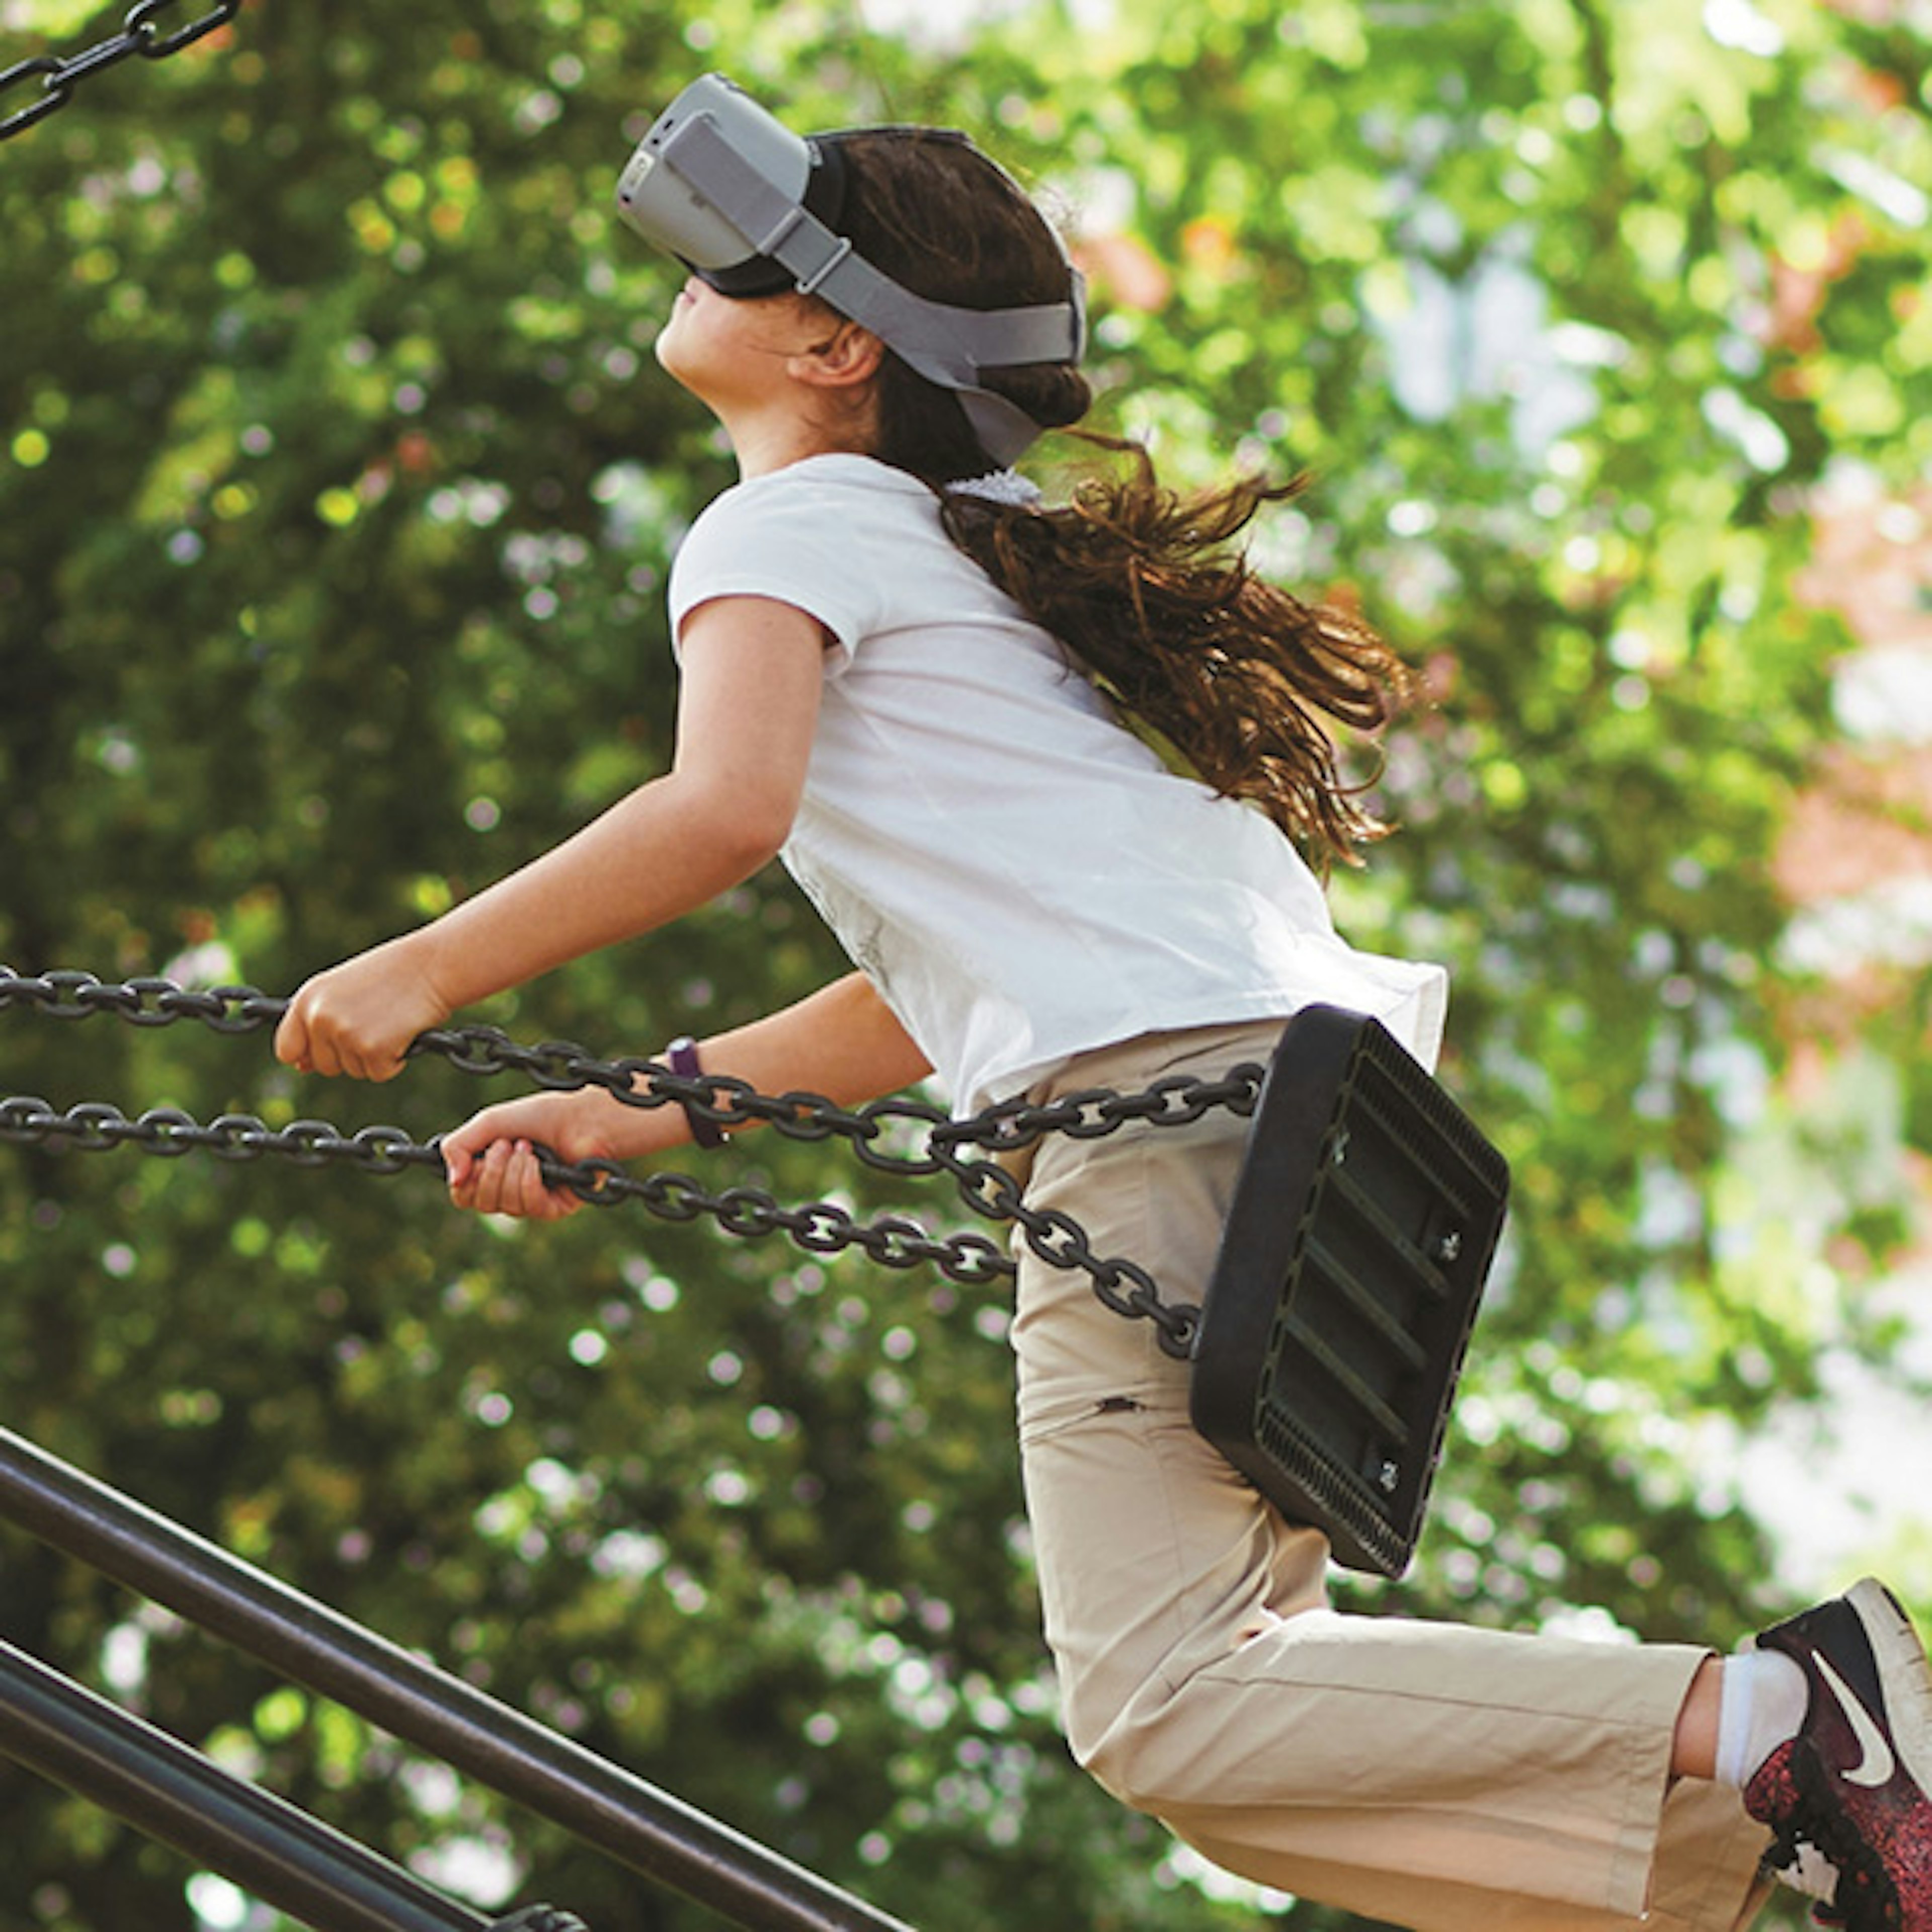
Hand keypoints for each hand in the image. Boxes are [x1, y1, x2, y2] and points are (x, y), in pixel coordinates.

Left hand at [275, 935, 450, 1082]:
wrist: (431, 966)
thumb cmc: (391, 975)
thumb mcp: (342, 991)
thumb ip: (317, 1023)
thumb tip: (301, 1066)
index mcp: (307, 1000)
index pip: (286, 1049)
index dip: (308, 1056)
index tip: (328, 1051)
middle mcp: (320, 1018)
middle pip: (324, 1066)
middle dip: (349, 1056)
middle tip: (375, 1025)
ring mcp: (345, 1034)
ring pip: (353, 1071)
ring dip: (374, 1056)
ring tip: (390, 1023)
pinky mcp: (373, 1050)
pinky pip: (380, 1073)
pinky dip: (395, 1061)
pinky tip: (403, 1033)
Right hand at [442, 1088, 641, 1220]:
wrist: (581, 1116)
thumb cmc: (539, 1116)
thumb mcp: (488, 1123)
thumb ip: (458, 1146)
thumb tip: (453, 1180)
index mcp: (491, 1174)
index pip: (464, 1196)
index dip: (466, 1180)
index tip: (477, 1157)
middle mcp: (509, 1192)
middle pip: (481, 1203)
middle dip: (491, 1170)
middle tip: (508, 1144)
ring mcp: (532, 1202)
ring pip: (505, 1206)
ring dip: (513, 1170)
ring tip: (528, 1147)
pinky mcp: (555, 1209)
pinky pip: (530, 1205)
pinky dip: (530, 1179)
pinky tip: (539, 1161)